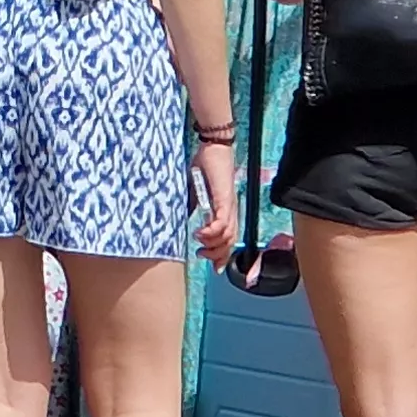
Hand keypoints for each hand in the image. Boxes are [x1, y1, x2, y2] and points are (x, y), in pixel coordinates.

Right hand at [191, 138, 240, 262]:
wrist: (213, 148)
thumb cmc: (205, 166)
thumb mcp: (196, 192)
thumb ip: (194, 208)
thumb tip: (185, 221)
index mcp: (225, 210)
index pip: (229, 239)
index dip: (224, 255)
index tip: (216, 268)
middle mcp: (231, 211)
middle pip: (230, 242)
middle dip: (217, 255)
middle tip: (203, 256)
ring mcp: (229, 206)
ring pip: (228, 236)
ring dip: (213, 244)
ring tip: (199, 242)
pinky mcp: (225, 199)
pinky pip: (222, 223)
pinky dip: (212, 232)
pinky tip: (199, 232)